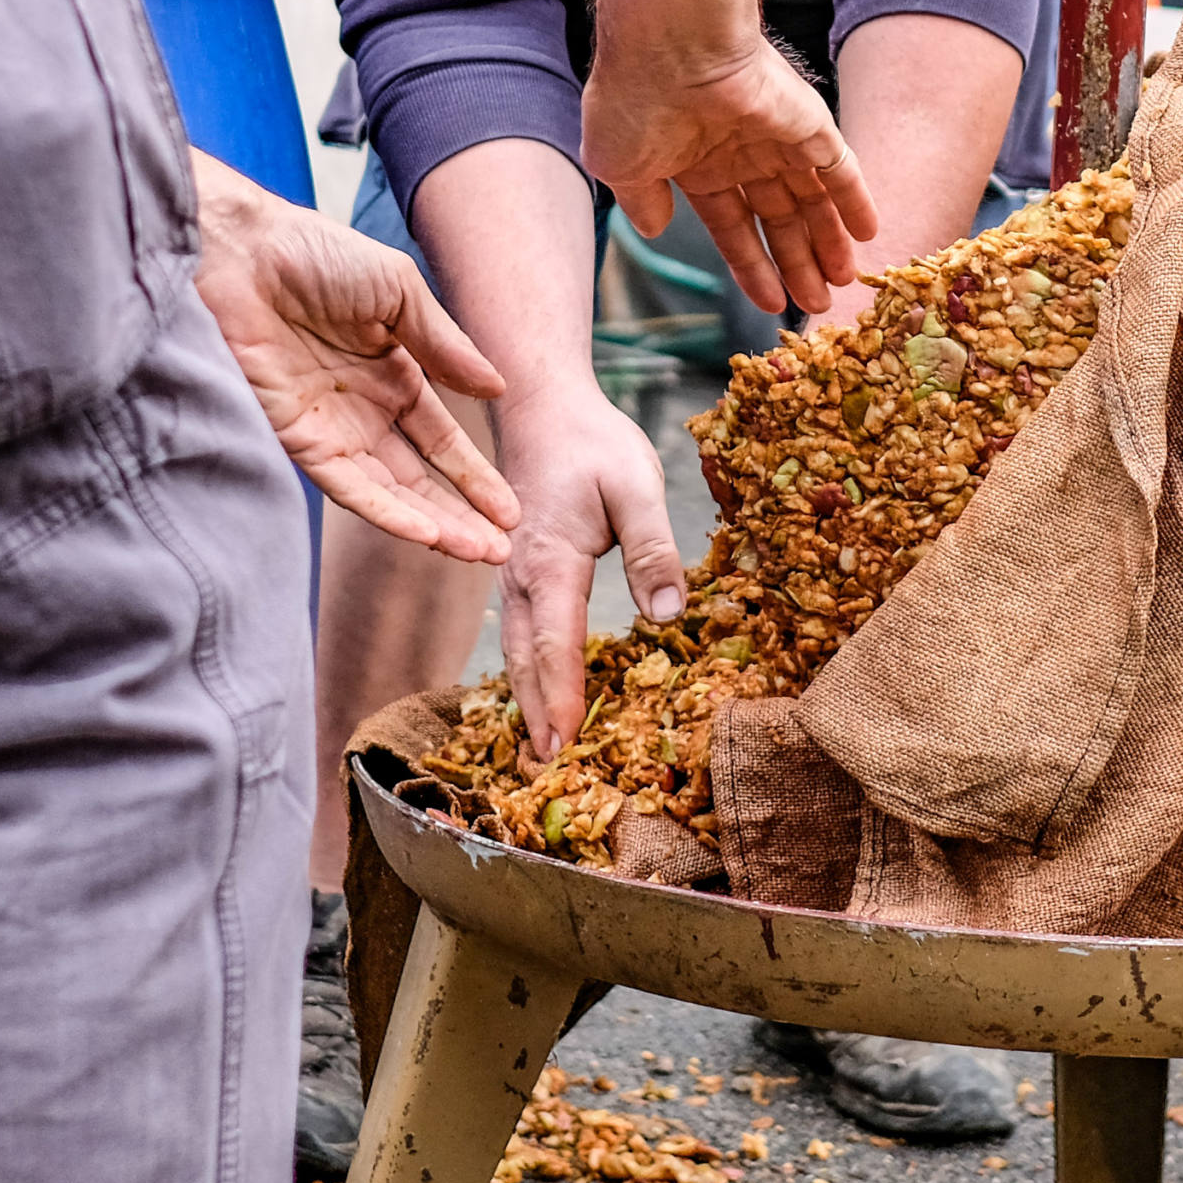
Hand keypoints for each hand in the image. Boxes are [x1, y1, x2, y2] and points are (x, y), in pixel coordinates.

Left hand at [188, 151, 517, 558]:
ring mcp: (327, 427)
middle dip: (461, 514)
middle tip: (501, 551)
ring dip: (433, 523)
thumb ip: (445, 344)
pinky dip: (385, 509)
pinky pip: (345, 483)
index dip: (475, 476)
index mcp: (392, 375)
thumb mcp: (398, 290)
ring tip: (477, 552)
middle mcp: (361, 411)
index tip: (511, 510)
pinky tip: (422, 530)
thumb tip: (497, 389)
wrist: (235, 249)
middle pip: (419, 476)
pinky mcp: (291, 436)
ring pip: (388, 490)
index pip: (441, 440)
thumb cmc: (313, 253)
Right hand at [492, 382, 684, 755]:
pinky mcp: (518, 576)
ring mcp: (512, 578)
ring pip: (516, 651)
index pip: (556, 642)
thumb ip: (653, 549)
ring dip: (528, 702)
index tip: (566, 743)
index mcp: (550, 561)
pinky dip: (526, 673)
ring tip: (539, 752)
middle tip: (545, 771)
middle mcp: (520, 577)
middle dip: (537, 716)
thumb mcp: (636, 484)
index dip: (562, 697)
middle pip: (526, 660)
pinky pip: (518, 634)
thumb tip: (670, 616)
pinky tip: (539, 699)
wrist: (543, 411)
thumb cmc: (593, 446)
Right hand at [583, 0, 879, 314]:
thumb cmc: (634, 100)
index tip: (770, 301)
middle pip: (779, 218)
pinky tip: (869, 232)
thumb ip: (641, 200)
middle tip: (818, 305)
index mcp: (694, 162)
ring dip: (829, 241)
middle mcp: (740, 150)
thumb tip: (652, 227)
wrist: (668, 46)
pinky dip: (855, 199)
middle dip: (797, 262)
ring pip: (812, 199)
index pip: (732, 225)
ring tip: (844, 282)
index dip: (751, 264)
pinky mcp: (809, 122)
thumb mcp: (620, 165)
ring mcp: (777, 136)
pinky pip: (840, 168)